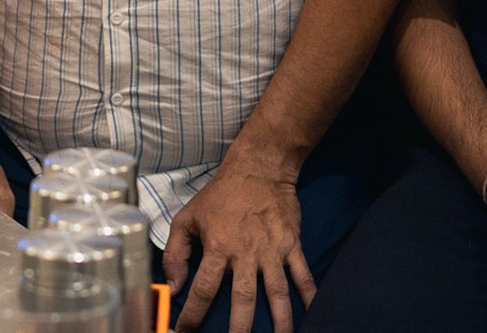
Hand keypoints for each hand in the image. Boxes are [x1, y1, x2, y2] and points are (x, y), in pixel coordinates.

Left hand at [162, 163, 313, 332]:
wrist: (258, 169)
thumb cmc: (219, 195)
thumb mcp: (187, 217)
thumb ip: (176, 253)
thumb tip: (173, 285)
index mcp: (217, 247)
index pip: (202, 289)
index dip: (192, 314)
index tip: (184, 332)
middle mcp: (246, 253)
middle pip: (243, 300)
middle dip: (239, 329)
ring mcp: (272, 251)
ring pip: (277, 294)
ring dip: (280, 322)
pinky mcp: (292, 246)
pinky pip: (303, 276)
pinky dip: (310, 296)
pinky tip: (313, 314)